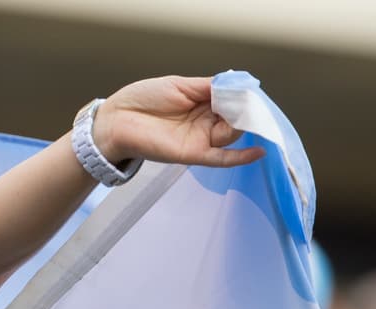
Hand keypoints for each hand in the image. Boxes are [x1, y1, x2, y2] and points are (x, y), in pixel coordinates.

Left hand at [94, 77, 262, 168]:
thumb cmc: (142, 99)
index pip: (233, 99)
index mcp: (203, 101)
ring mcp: (200, 138)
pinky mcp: (193, 154)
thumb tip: (237, 84)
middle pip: (236, 117)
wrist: (116, 120)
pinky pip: (221, 158)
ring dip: (242, 123)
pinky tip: (258, 153)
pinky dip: (240, 157)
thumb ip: (209, 87)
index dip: (244, 95)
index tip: (252, 89)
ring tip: (246, 114)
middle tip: (248, 102)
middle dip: (245, 109)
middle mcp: (205, 121)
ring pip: (231, 133)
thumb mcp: (180, 85)